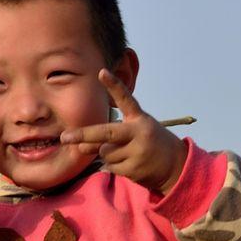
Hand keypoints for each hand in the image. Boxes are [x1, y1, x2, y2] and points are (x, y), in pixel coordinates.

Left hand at [59, 69, 186, 193]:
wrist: (175, 166)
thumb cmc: (149, 144)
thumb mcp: (133, 134)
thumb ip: (107, 136)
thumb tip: (79, 146)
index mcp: (139, 119)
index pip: (125, 99)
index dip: (114, 85)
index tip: (101, 72)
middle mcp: (139, 133)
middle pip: (106, 133)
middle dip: (84, 135)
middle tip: (65, 137)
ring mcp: (137, 152)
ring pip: (105, 153)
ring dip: (107, 155)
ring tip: (127, 154)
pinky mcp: (135, 169)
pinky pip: (110, 167)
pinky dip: (114, 166)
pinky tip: (130, 164)